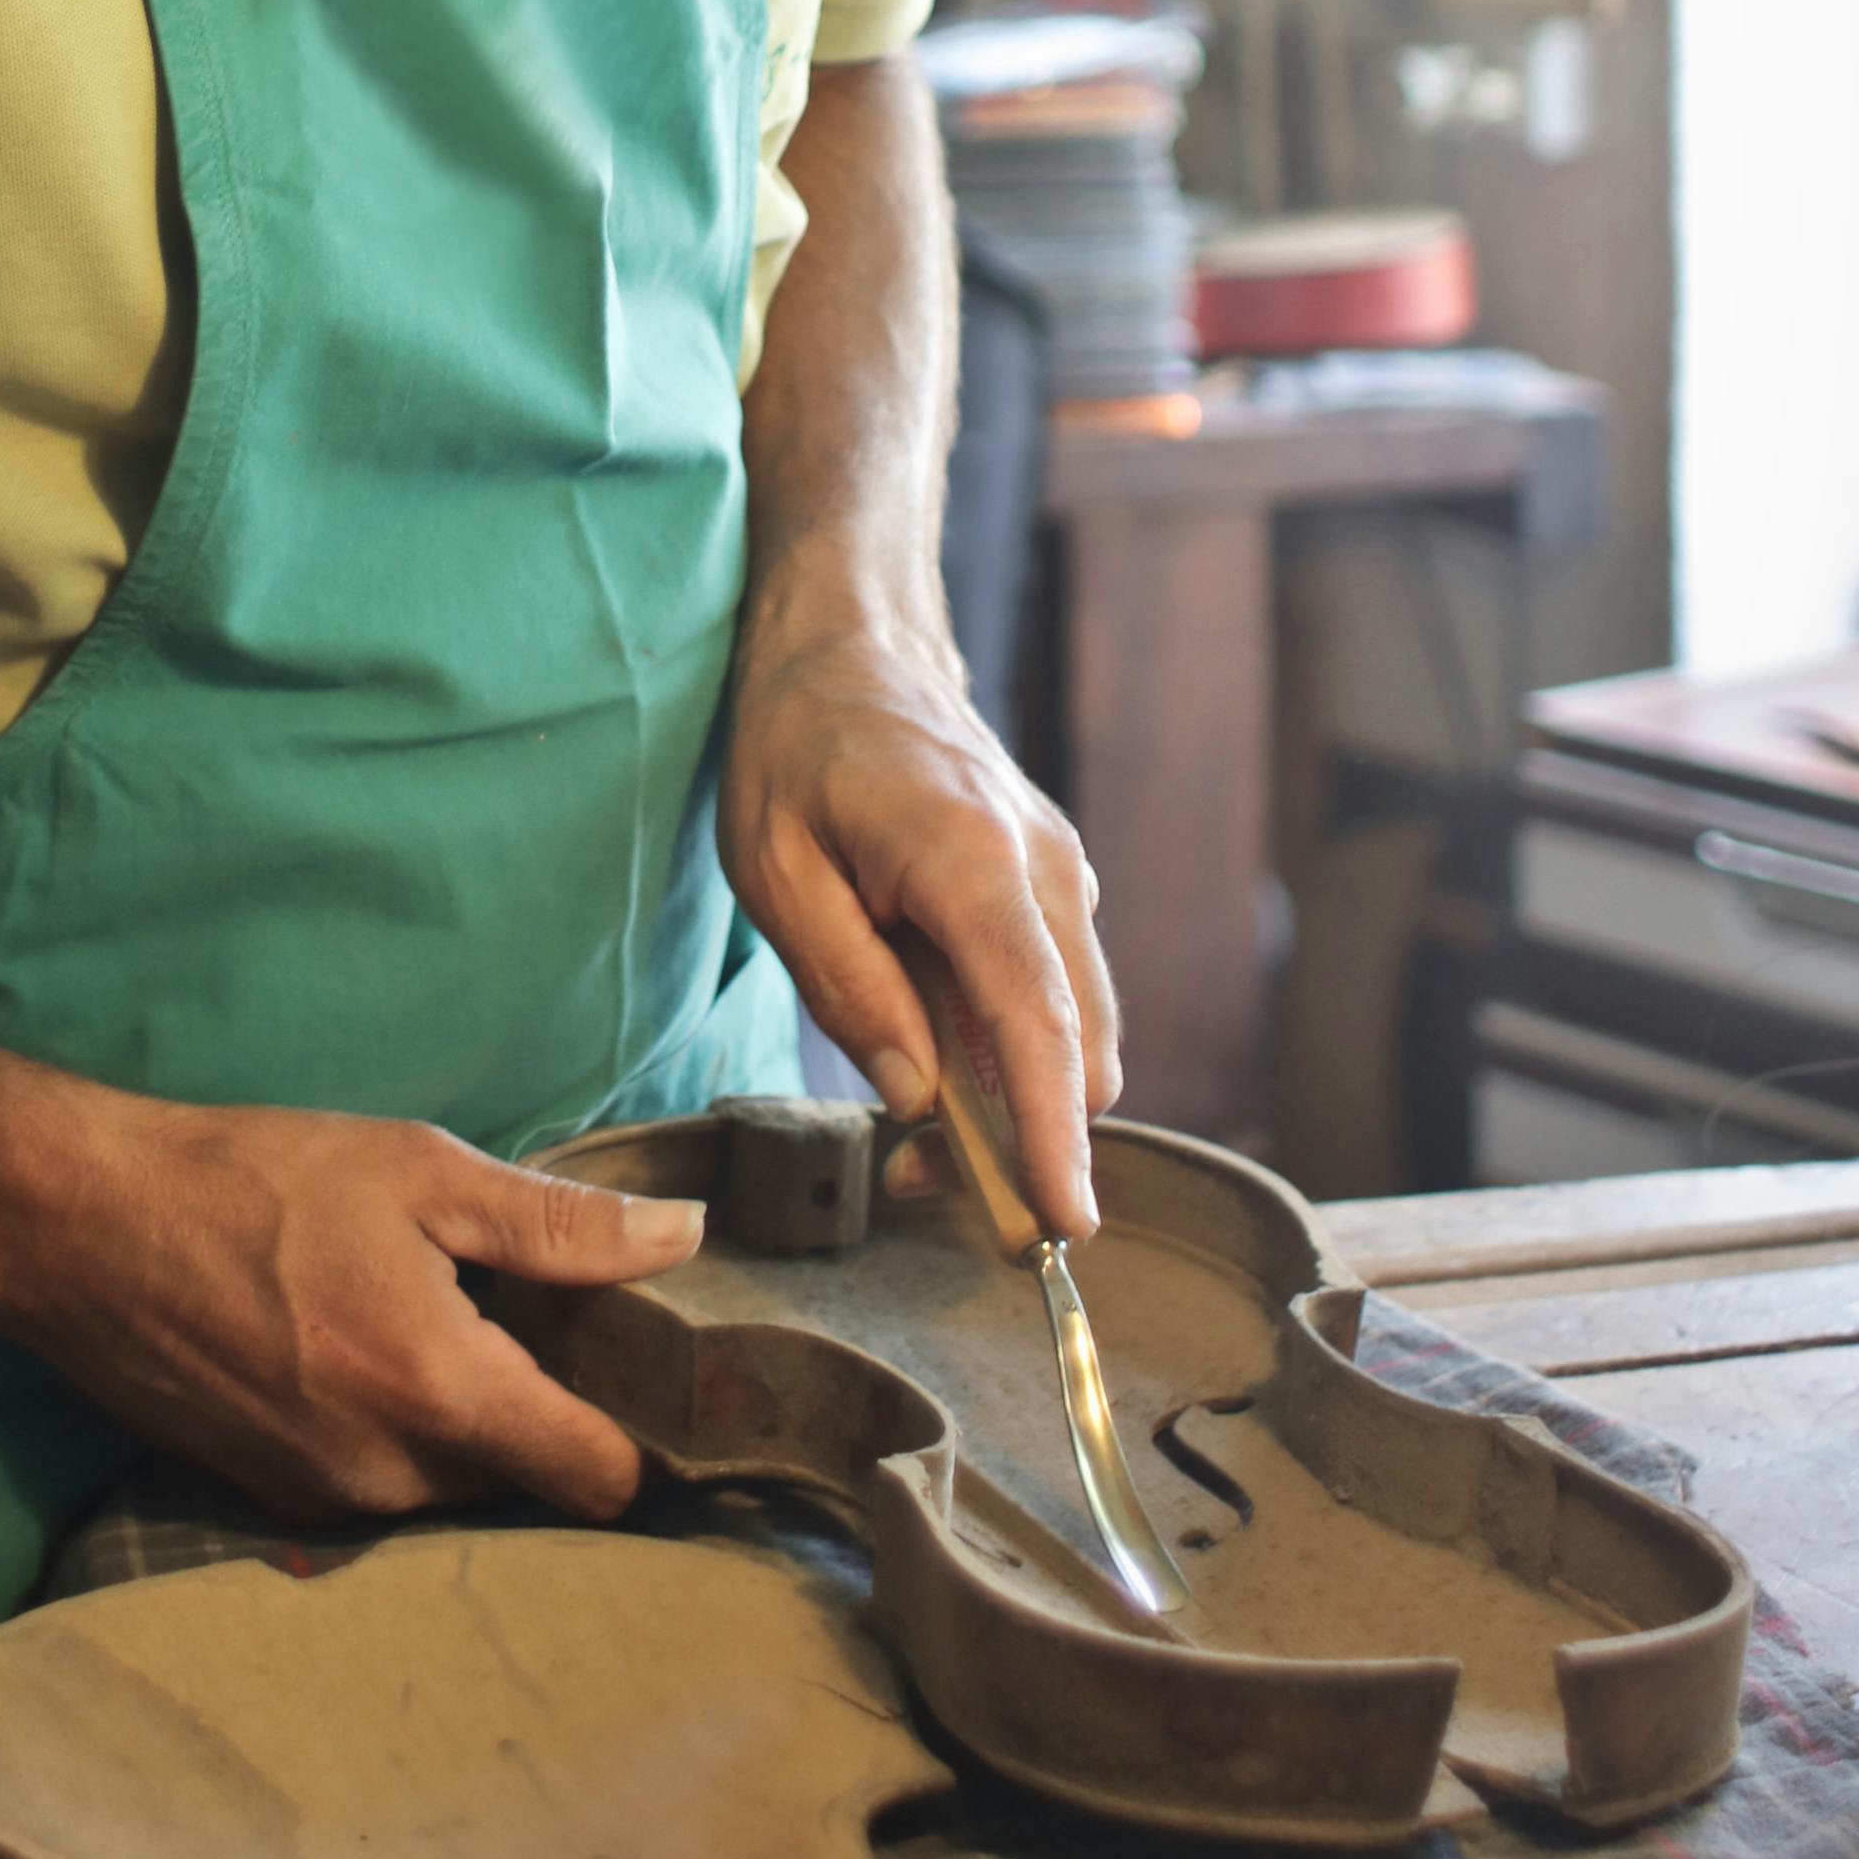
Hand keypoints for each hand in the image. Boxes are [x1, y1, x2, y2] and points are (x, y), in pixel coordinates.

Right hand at [0, 1083, 701, 1526]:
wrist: (80, 1231)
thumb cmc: (254, 1184)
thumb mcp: (418, 1173)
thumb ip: (558, 1224)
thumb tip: (684, 1236)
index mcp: (442, 1396)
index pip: (599, 1482)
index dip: (643, 1435)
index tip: (649, 1373)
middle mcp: (391, 1479)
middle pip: (530, 1486)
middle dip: (551, 1416)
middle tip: (547, 1322)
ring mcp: (325, 1504)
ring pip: (455, 1489)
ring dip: (471, 1427)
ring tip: (448, 1324)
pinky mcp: (274, 1500)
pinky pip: (384, 1486)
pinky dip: (401, 1434)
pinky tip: (369, 1349)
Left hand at [719, 588, 1119, 1235]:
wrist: (855, 635)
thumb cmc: (796, 745)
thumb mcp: (777, 872)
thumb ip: (849, 986)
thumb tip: (916, 1096)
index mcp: (972, 862)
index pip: (1036, 1025)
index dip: (1051, 1135)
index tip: (1067, 1223)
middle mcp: (1046, 869)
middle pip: (1081, 1047)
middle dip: (1025, 1140)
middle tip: (917, 1181)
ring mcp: (1064, 872)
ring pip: (1081, 1028)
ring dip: (1021, 1100)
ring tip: (915, 1130)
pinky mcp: (1056, 881)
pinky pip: (1061, 991)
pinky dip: (1020, 1048)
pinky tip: (939, 1053)